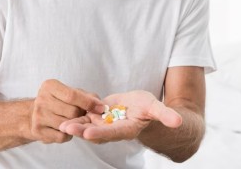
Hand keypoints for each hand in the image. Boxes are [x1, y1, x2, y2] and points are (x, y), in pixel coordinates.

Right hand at [29, 79, 103, 143]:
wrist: (36, 113)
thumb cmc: (60, 100)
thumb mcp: (73, 92)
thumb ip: (88, 97)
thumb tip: (101, 106)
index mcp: (50, 86)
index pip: (72, 95)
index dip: (88, 103)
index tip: (100, 108)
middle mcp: (41, 100)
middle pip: (72, 112)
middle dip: (82, 114)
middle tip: (82, 114)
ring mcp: (38, 116)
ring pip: (67, 125)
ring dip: (75, 125)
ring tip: (73, 120)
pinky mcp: (38, 131)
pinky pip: (62, 136)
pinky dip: (68, 135)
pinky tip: (65, 129)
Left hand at [59, 90, 181, 143]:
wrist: (138, 107)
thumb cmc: (148, 108)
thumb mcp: (156, 107)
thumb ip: (165, 115)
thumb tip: (178, 121)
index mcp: (126, 129)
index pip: (113, 133)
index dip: (102, 133)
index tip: (90, 133)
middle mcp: (113, 128)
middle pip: (96, 131)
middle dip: (82, 130)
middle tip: (68, 129)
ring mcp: (104, 122)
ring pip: (87, 124)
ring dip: (75, 124)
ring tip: (61, 123)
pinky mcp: (97, 114)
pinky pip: (85, 115)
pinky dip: (76, 115)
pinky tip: (64, 112)